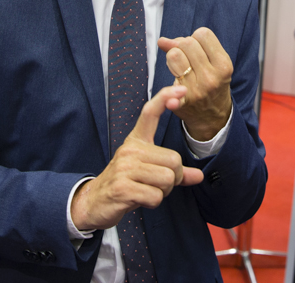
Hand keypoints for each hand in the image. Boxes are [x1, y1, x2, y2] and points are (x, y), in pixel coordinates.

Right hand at [70, 85, 203, 230]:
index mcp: (136, 141)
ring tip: (147, 191)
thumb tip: (199, 177)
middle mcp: (130, 149)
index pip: (150, 113)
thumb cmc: (126, 184)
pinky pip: (155, 196)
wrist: (95, 203)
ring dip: (163, 192)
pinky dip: (153, 202)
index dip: (165, 98)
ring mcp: (124, 167)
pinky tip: (139, 200)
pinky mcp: (122, 187)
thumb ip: (173, 172)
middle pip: (174, 161)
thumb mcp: (148, 172)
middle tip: (156, 184)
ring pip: (167, 179)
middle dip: (173, 179)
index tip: (181, 90)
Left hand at [158, 27, 233, 141]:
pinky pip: (170, 91)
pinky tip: (171, 100)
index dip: (196, 38)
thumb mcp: (211, 62)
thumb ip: (189, 46)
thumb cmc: (211, 81)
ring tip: (179, 67)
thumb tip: (161, 41)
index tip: (197, 49)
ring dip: (173, 58)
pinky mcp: (184, 102)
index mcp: (223, 64)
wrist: (213, 116)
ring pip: (174, 55)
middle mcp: (212, 77)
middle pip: (187, 43)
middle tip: (186, 58)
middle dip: (183, 46)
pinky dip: (170, 97)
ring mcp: (197, 90)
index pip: (202, 34)